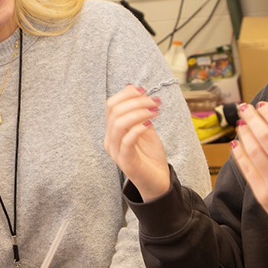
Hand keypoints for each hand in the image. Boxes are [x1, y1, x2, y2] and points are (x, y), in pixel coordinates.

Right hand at [104, 85, 169, 199]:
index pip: (111, 105)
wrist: (157, 181)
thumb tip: (133, 86)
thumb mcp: (146, 128)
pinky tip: (150, 124)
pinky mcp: (125, 161)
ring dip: (138, 112)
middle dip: (136, 102)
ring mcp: (116, 151)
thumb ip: (139, 111)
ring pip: (118, 124)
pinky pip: (127, 141)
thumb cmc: (150, 156)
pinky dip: (138, 128)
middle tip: (154, 101)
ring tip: (155, 111)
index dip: (126, 94)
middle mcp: (110, 140)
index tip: (144, 90)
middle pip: (114, 112)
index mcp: (113, 131)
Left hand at [233, 102, 267, 228]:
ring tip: (241, 123)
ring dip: (245, 134)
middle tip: (245, 107)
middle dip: (253, 119)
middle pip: (267, 138)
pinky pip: (247, 169)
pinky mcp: (262, 195)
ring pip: (255, 152)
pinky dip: (239, 154)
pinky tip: (236, 142)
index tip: (262, 105)